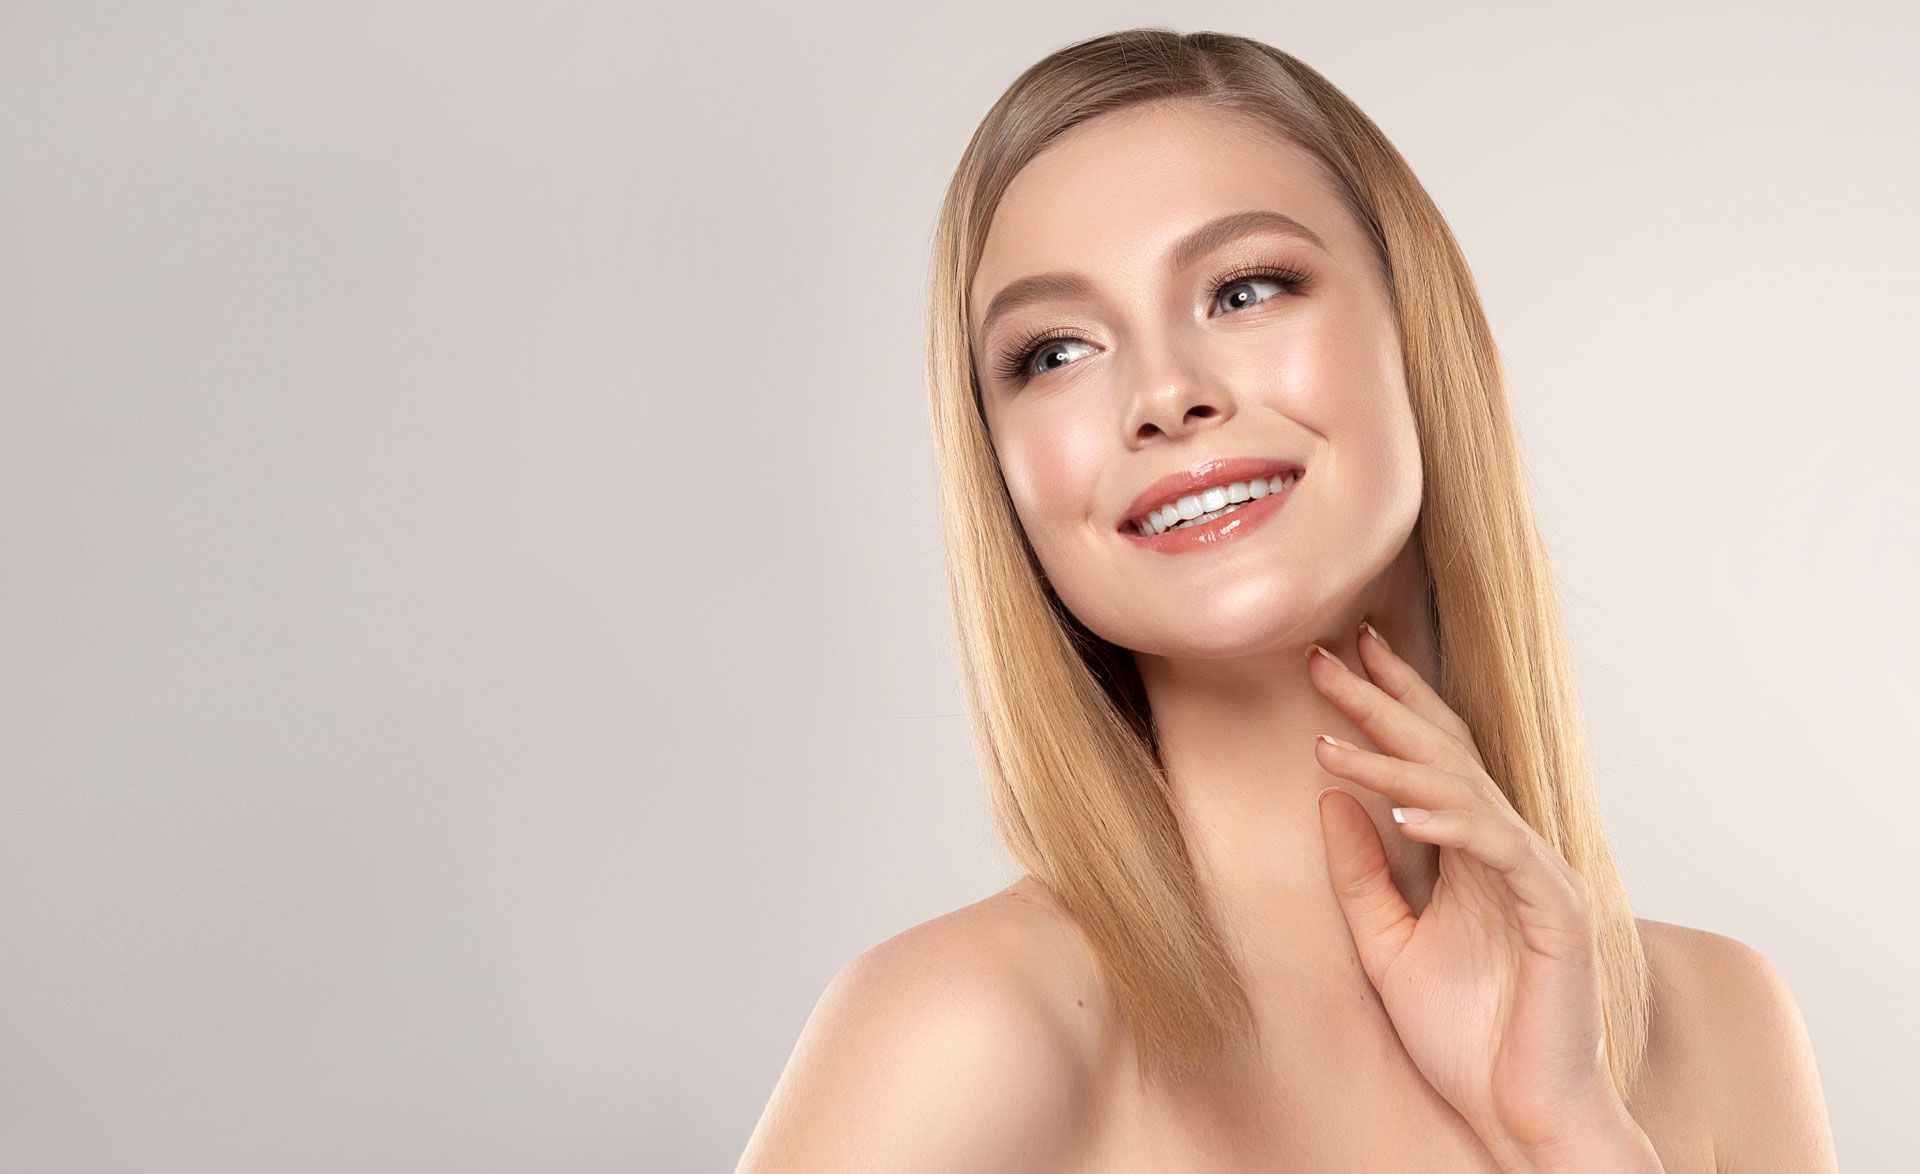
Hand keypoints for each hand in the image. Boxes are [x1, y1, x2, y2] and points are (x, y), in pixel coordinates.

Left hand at [1307, 620, 1626, 1160]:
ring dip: (1395, 761)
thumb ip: (1360, 875)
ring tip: (1332, 734)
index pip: (1428, 758)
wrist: (1522, 1116)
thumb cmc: (1466, 1038)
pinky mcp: (1559, 911)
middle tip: (1325, 654)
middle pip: (1444, 752)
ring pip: (1464, 792)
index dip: (1386, 703)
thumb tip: (1328, 798)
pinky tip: (1401, 809)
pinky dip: (1451, 824)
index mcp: (1472, 853)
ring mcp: (1538, 874)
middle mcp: (1509, 850)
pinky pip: (1500, 850)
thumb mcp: (1386, 945)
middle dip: (1383, 700)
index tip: (1336, 655)